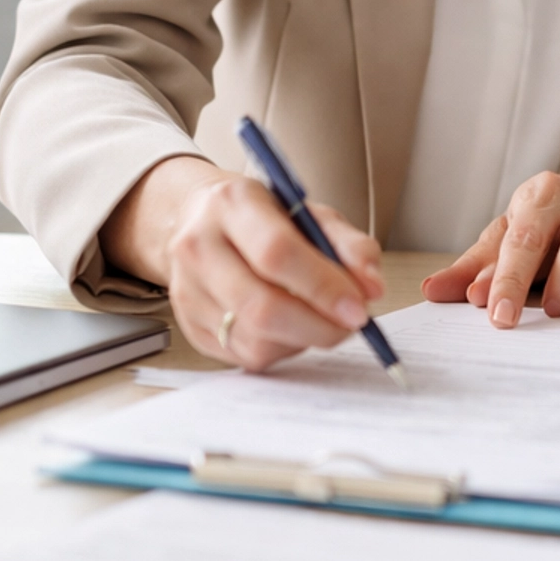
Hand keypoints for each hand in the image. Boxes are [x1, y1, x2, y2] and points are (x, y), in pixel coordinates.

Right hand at [107, 158, 385, 371]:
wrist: (199, 221)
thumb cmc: (263, 216)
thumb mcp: (310, 212)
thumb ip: (349, 244)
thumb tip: (372, 287)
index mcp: (232, 205)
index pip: (277, 253)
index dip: (323, 286)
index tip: (359, 307)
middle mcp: (199, 248)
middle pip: (261, 306)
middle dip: (319, 325)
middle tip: (352, 324)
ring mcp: (187, 291)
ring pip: (255, 339)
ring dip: (304, 339)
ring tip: (321, 319)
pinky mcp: (190, 326)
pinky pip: (245, 355)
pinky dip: (282, 348)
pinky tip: (292, 326)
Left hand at [422, 173, 559, 327]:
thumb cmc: (556, 232)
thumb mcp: (513, 243)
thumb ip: (476, 269)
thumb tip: (433, 291)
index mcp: (536, 196)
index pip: (512, 237)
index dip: (499, 276)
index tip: (489, 311)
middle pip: (540, 233)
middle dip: (519, 277)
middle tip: (508, 318)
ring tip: (557, 309)